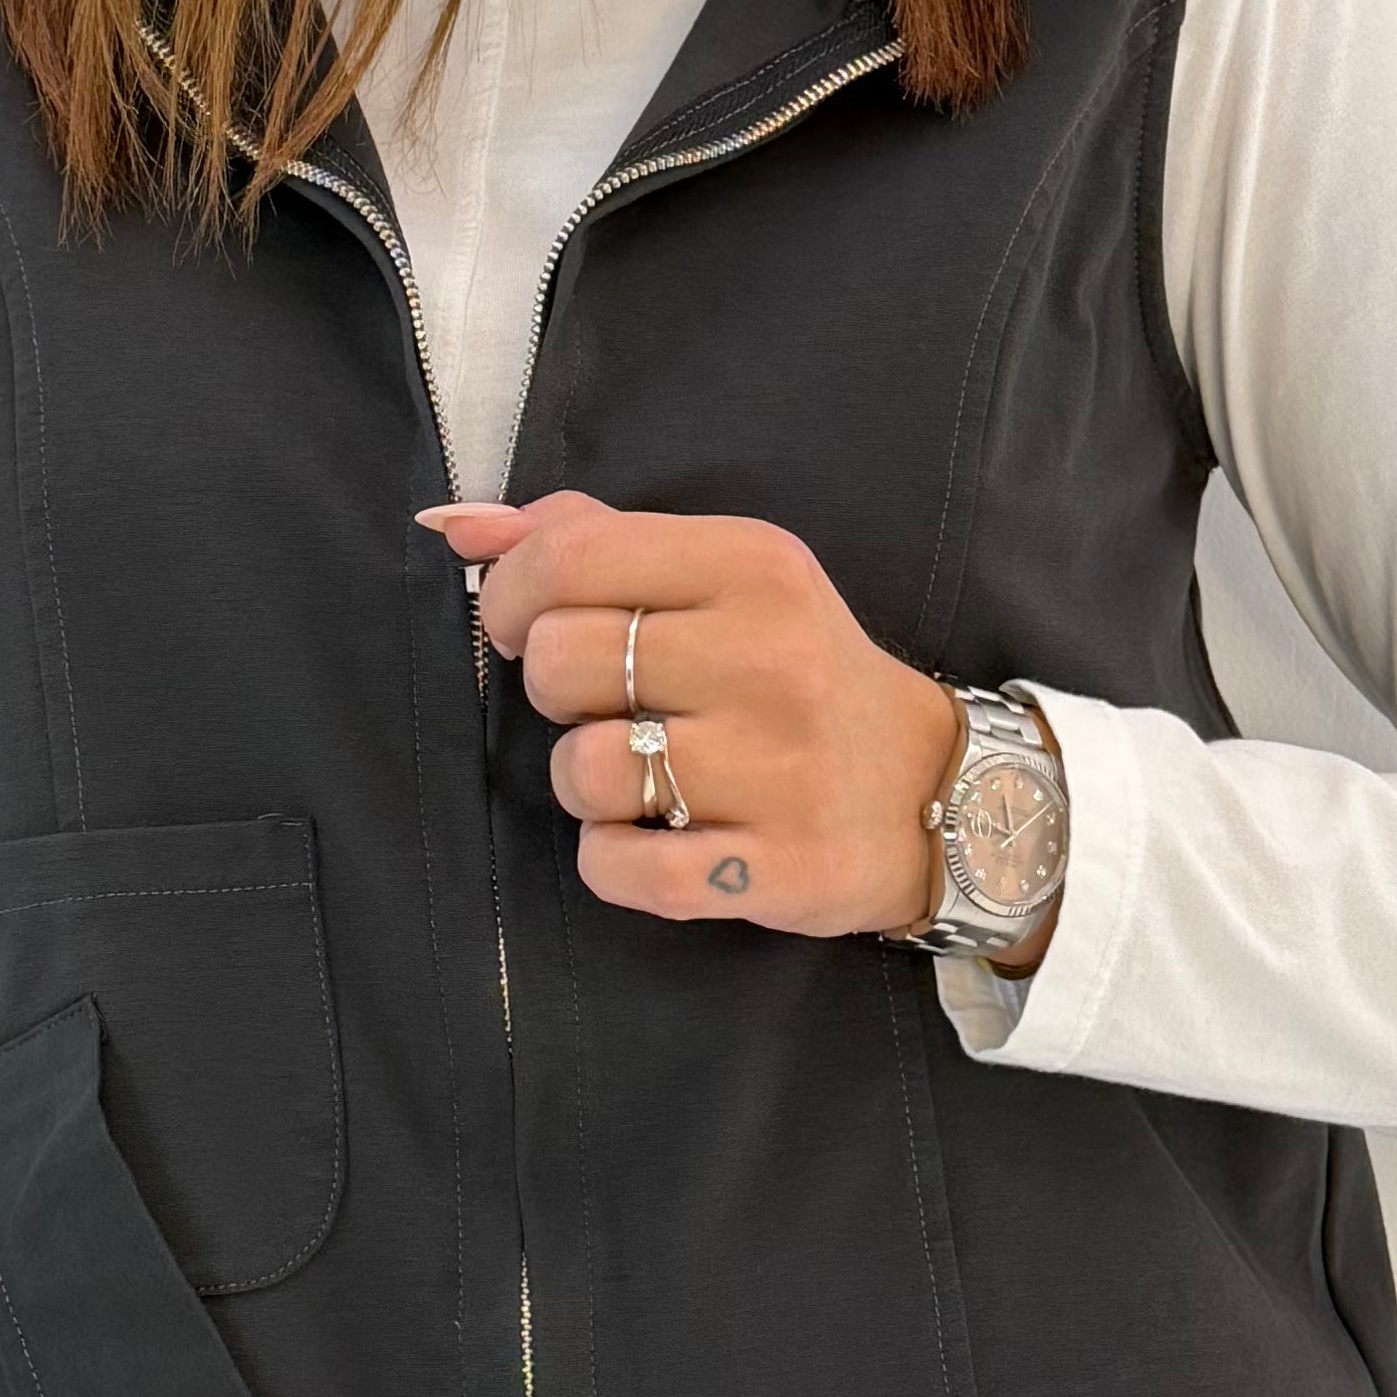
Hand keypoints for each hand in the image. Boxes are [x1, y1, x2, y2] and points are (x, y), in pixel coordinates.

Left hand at [420, 489, 1038, 957]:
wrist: (938, 793)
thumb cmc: (799, 674)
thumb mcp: (722, 578)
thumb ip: (590, 538)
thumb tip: (458, 526)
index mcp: (755, 565)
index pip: (569, 558)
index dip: (510, 595)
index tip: (522, 624)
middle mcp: (770, 659)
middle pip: (560, 664)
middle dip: (555, 693)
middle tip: (607, 706)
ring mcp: (780, 770)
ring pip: (580, 772)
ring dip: (585, 785)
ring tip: (642, 776)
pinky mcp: (780, 868)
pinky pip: (622, 869)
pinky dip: (613, 863)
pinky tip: (654, 841)